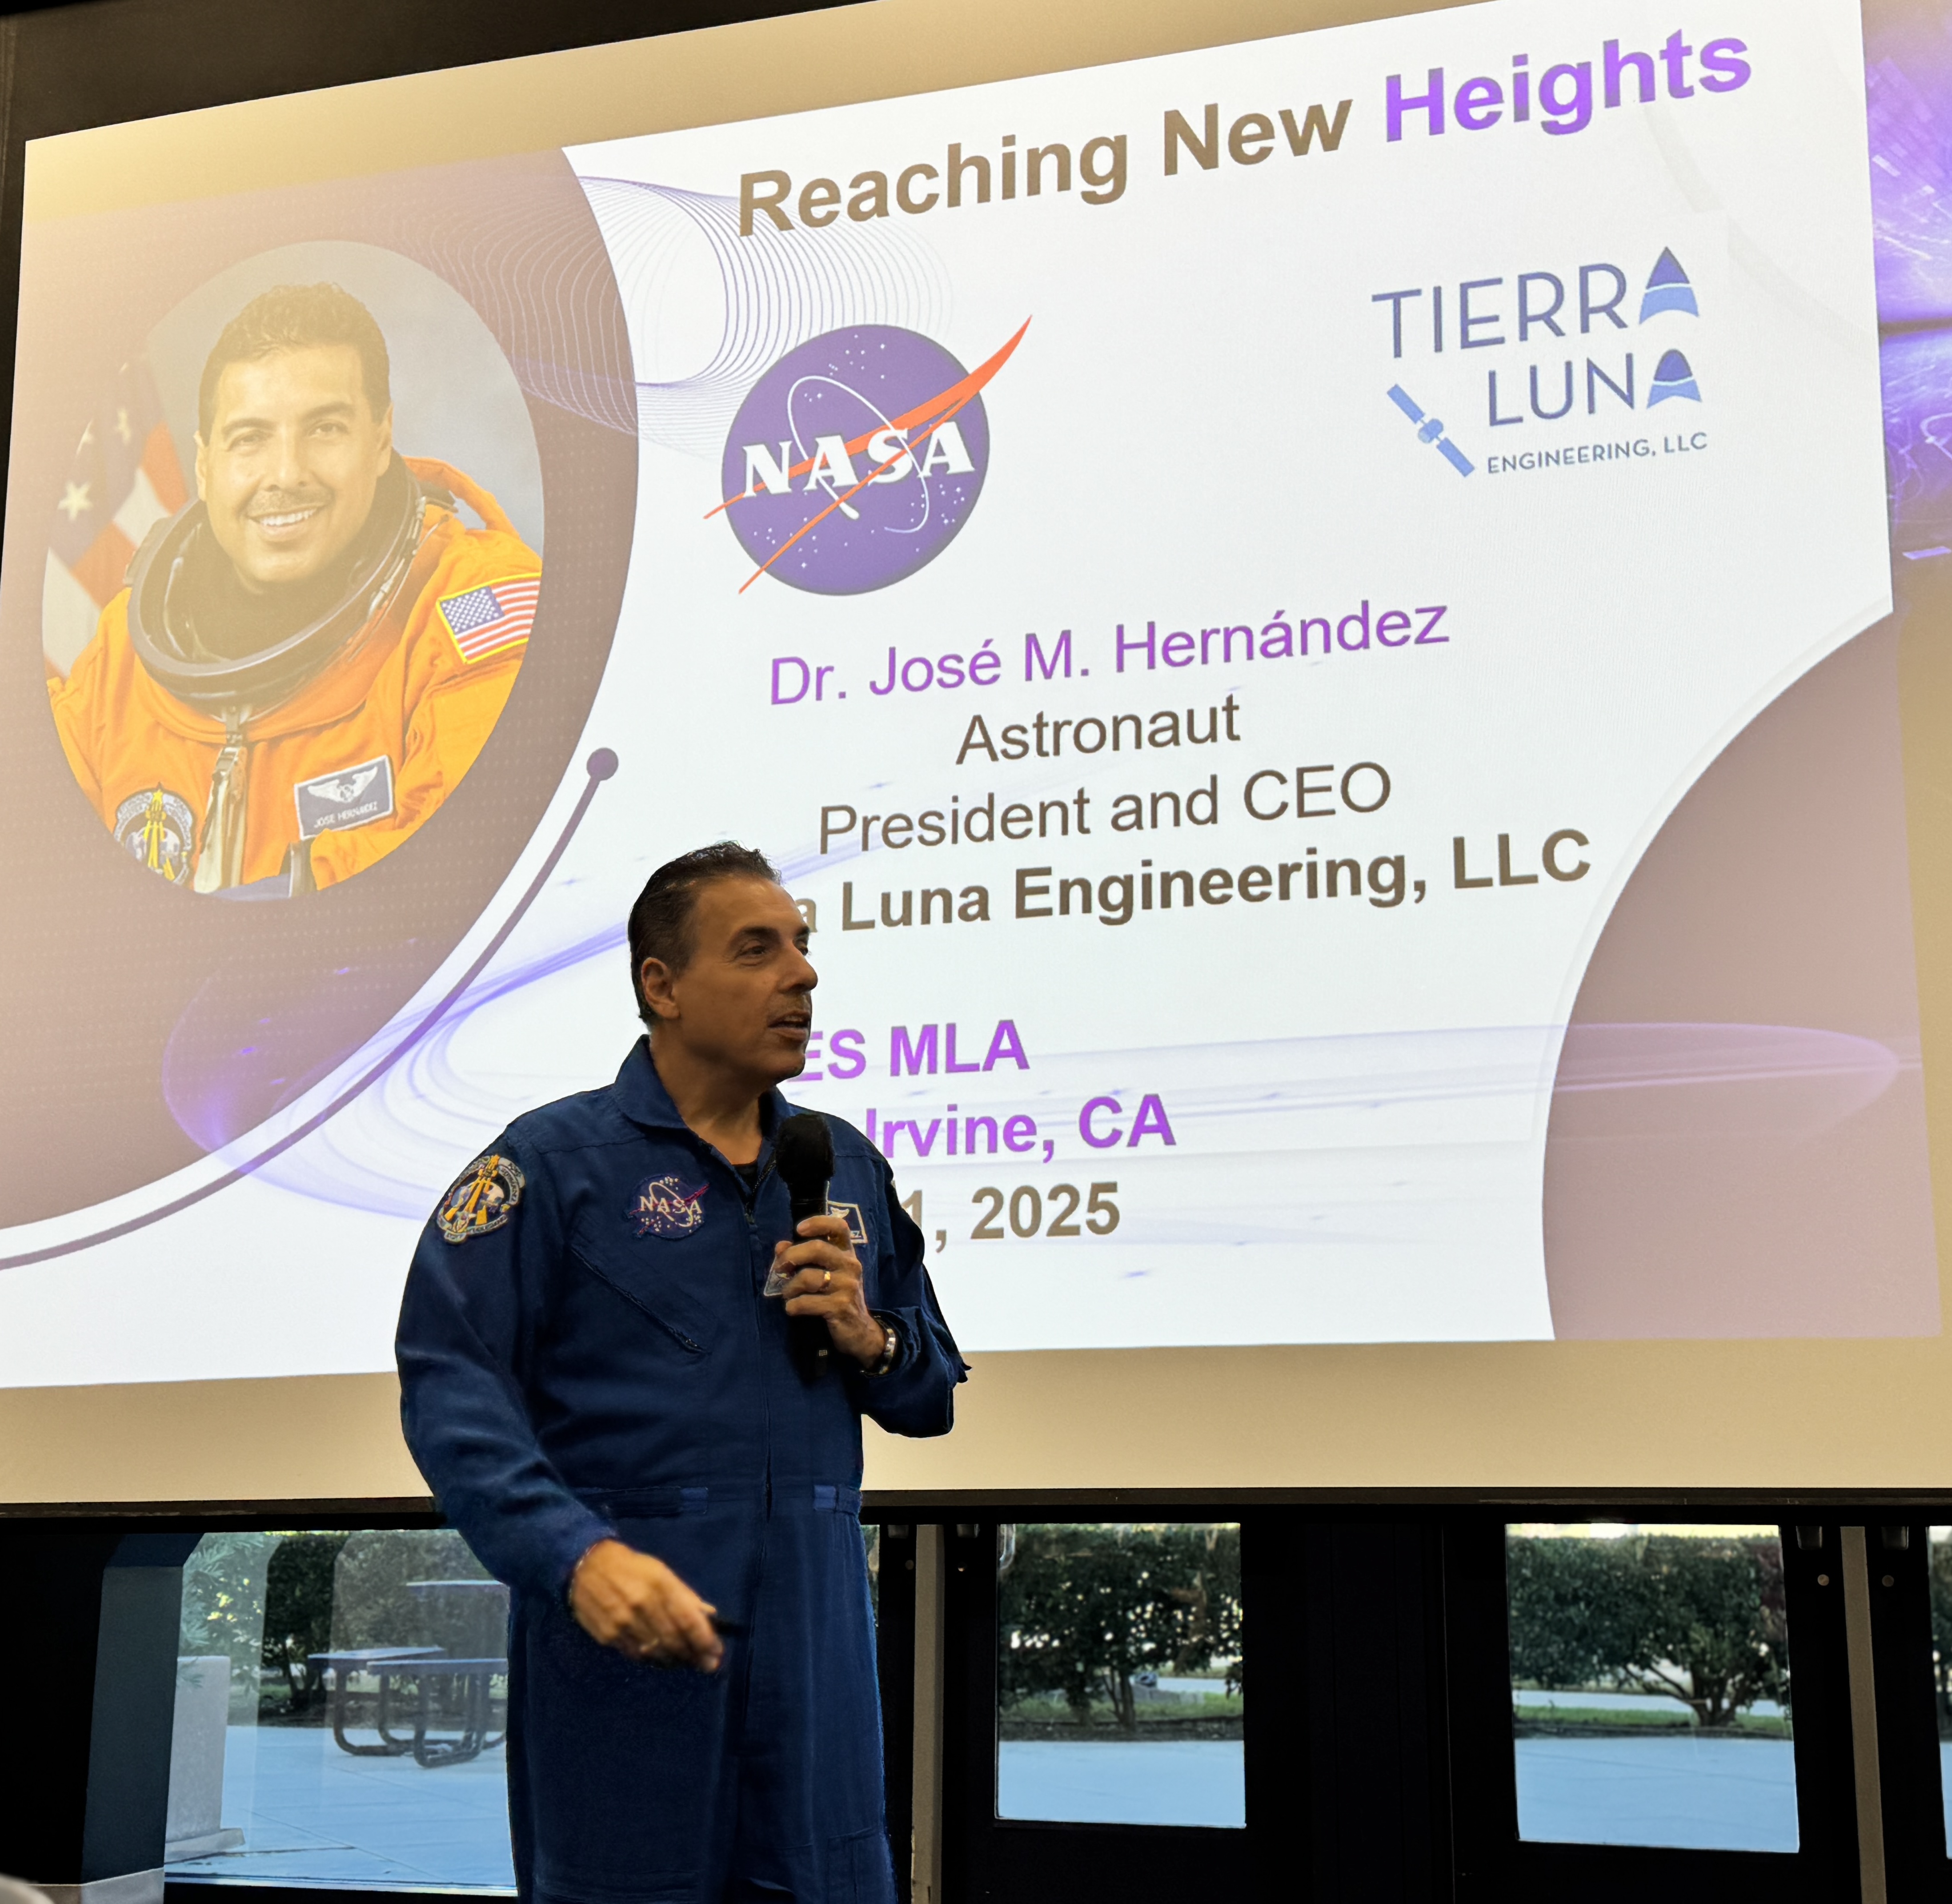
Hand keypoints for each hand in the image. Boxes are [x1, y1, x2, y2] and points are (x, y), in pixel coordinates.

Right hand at [568, 1539, 722, 1671]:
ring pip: (656, 1652)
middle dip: (694, 1655)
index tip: (717, 1653)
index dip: (705, 1639)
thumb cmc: (632, 1567)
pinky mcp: (608, 1636)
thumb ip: (685, 1595)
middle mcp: (642, 1604)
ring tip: (688, 1662)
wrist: (587, 1567)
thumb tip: (709, 1616)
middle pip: (674, 1640)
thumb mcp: (661, 1571)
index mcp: (659, 1583)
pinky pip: (637, 1655)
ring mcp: (623, 1623)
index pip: (688, 1619)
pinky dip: (654, 1660)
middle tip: (708, 1664)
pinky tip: (665, 1660)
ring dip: (676, 1661)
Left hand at [773, 1213, 885, 1364]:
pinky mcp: (840, 1307)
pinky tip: (793, 1309)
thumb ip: (804, 1257)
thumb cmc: (837, 1296)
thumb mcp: (825, 1274)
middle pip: (817, 1248)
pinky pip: (806, 1302)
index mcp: (847, 1253)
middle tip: (779, 1268)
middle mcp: (850, 1265)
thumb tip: (780, 1247)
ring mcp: (847, 1286)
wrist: (859, 1330)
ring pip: (808, 1277)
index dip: (818, 1223)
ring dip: (790, 1287)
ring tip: (788, 1295)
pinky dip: (793, 1306)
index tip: (798, 1229)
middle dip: (791, 1256)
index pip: (839, 1227)